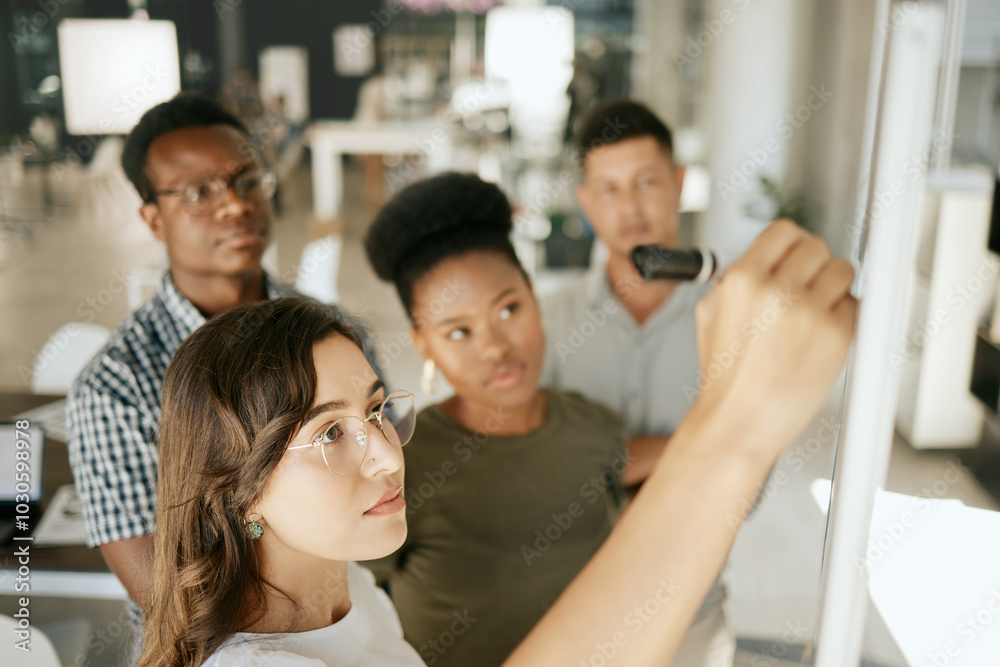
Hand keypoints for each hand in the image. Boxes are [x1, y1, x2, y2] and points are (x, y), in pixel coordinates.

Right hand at [693, 219, 855, 460]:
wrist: (740, 422)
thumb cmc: (725, 378)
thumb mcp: (711, 315)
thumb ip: (737, 279)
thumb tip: (766, 257)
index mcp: (742, 280)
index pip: (784, 231)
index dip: (792, 245)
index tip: (794, 256)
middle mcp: (776, 291)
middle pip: (818, 247)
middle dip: (813, 266)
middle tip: (806, 287)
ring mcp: (810, 313)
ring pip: (843, 271)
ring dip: (833, 288)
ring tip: (814, 314)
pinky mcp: (837, 336)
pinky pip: (854, 306)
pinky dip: (842, 317)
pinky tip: (819, 338)